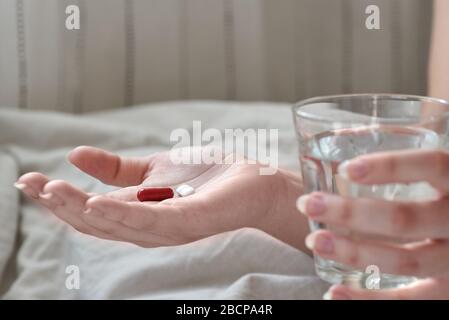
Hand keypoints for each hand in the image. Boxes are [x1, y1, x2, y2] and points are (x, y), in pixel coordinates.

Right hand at [15, 146, 307, 249]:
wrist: (253, 180)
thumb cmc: (207, 177)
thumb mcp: (154, 168)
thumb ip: (117, 169)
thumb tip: (73, 155)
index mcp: (138, 214)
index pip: (91, 213)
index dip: (59, 200)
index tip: (28, 181)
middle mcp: (149, 228)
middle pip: (97, 224)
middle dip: (63, 206)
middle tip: (34, 185)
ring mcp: (169, 228)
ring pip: (118, 226)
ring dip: (83, 210)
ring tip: (55, 192)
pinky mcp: (191, 221)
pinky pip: (152, 222)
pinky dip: (122, 215)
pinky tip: (96, 203)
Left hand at [298, 149, 448, 298]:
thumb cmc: (443, 195)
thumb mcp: (439, 173)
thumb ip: (404, 158)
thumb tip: (342, 134)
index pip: (433, 166)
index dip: (391, 166)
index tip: (346, 169)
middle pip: (407, 219)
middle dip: (351, 213)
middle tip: (307, 203)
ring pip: (406, 260)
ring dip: (354, 253)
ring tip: (314, 240)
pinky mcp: (448, 290)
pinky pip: (411, 301)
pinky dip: (369, 300)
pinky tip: (334, 295)